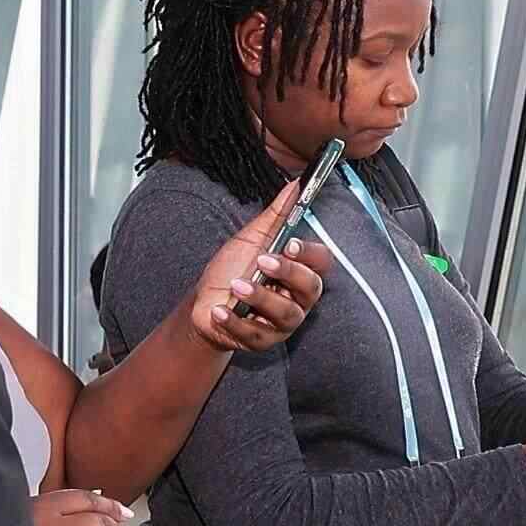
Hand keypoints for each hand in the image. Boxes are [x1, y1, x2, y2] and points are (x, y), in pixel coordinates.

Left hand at [192, 185, 330, 352]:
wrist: (203, 303)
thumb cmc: (233, 269)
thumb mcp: (252, 239)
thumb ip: (276, 215)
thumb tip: (295, 184)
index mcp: (300, 272)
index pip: (321, 263)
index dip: (309, 254)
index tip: (289, 243)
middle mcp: (298, 299)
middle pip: (311, 288)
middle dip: (288, 273)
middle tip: (263, 261)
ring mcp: (282, 323)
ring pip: (286, 314)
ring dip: (261, 297)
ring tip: (236, 286)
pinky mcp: (261, 340)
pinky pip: (255, 334)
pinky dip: (235, 321)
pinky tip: (219, 310)